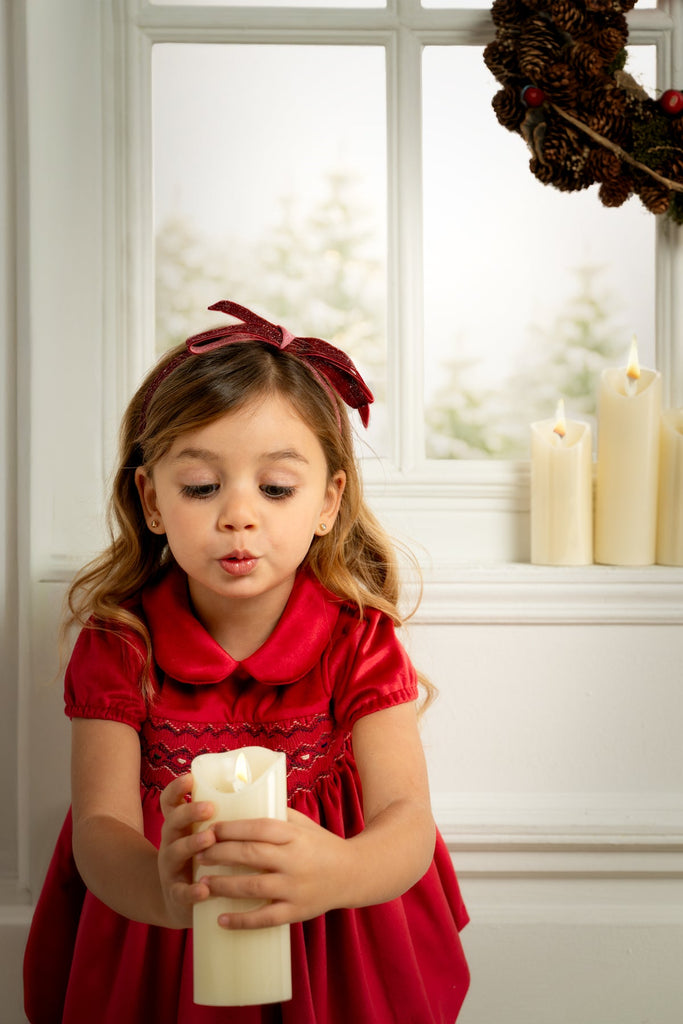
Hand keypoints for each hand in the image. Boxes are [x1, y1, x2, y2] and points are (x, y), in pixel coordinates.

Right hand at [158, 774, 217, 927]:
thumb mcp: (210, 837)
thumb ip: (229, 820)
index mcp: (182, 825)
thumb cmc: (207, 860)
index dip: (177, 788)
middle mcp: (172, 842)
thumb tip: (269, 797)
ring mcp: (171, 868)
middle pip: (173, 821)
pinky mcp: (177, 895)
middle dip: (189, 812)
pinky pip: (181, 892)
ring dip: (191, 844)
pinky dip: (191, 891)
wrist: (182, 901)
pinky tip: (203, 890)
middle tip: (210, 807)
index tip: (191, 778)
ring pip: (175, 852)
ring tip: (209, 839)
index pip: (171, 801)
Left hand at [195, 808, 349, 929]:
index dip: (231, 828)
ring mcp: (295, 888)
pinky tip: (220, 919)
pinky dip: (241, 921)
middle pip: (250, 855)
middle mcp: (294, 860)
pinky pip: (265, 918)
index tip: (209, 828)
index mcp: (294, 835)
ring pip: (253, 887)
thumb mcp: (303, 824)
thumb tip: (241, 804)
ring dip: (223, 886)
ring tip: (201, 883)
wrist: (354, 874)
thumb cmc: (322, 845)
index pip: (258, 828)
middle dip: (220, 854)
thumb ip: (276, 816)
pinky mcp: (296, 911)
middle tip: (198, 854)